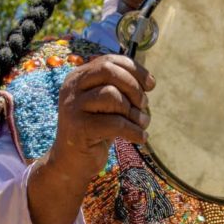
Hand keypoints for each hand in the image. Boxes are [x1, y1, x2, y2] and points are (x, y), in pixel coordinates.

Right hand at [43, 53, 153, 179]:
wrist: (72, 163)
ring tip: (141, 124)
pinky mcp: (79, 128)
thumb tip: (149, 81)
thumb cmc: (96, 131)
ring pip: (113, 96)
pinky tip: (141, 138)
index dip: (134, 69)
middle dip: (133, 87)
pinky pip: (115, 123)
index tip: (150, 85)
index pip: (109, 61)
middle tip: (143, 104)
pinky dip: (134, 131)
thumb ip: (121, 88)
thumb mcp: (107, 105)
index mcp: (78, 77)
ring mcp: (72, 107)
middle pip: (109, 72)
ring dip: (134, 111)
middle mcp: (72, 88)